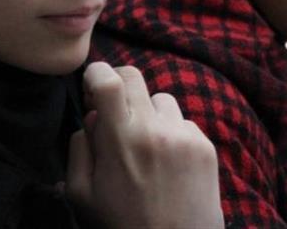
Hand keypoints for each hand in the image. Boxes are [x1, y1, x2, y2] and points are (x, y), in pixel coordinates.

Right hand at [65, 62, 222, 227]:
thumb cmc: (122, 225)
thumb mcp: (82, 194)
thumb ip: (81, 148)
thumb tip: (92, 117)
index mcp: (122, 141)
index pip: (109, 81)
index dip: (96, 73)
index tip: (91, 83)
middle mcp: (156, 130)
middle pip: (135, 77)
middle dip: (118, 88)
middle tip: (113, 112)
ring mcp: (185, 136)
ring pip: (161, 100)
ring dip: (148, 115)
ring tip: (144, 149)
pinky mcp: (205, 146)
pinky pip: (182, 122)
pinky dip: (171, 134)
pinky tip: (167, 163)